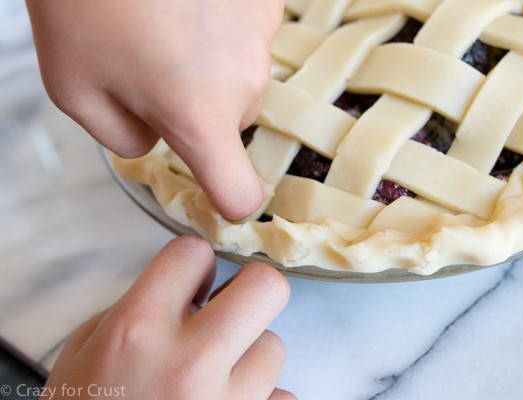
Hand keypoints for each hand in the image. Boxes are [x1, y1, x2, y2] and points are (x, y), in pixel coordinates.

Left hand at [26, 0, 283, 218]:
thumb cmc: (82, 5)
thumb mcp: (75, 91)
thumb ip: (125, 141)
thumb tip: (159, 140)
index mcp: (197, 114)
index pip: (239, 192)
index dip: (229, 201)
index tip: (217, 195)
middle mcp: (243, 80)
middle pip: (232, 124)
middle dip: (198, 110)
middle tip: (152, 67)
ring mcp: (262, 33)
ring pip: (240, 78)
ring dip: (210, 67)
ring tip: (165, 24)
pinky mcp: (267, 0)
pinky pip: (248, 38)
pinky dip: (222, 30)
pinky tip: (188, 3)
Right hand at [43, 237, 294, 399]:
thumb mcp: (83, 357)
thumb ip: (133, 310)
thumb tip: (186, 290)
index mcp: (137, 333)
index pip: (194, 252)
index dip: (194, 264)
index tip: (193, 282)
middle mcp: (190, 364)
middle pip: (267, 287)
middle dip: (251, 292)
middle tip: (230, 311)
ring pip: (274, 348)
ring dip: (248, 356)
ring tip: (213, 378)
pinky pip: (280, 399)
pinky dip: (258, 399)